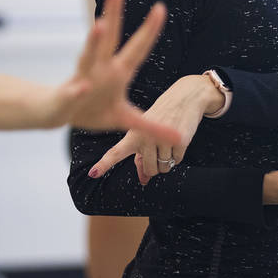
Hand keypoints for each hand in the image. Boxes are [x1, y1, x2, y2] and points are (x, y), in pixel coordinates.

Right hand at [48, 0, 180, 146]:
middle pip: (109, 38)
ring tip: (99, 24)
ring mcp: (83, 79)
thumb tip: (180, 139)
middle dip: (113, 15)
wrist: (57, 113)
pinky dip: (76, 90)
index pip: (137, 48)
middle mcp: (100, 69)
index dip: (149, 30)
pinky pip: (72, 92)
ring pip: (88, 56)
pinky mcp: (68, 97)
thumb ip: (152, 127)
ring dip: (94, 41)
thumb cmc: (94, 111)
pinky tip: (80, 86)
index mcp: (117, 72)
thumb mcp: (126, 120)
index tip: (161, 8)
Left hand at [87, 73, 222, 183]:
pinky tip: (177, 141)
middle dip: (155, 166)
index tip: (93, 173)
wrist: (184, 97)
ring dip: (167, 161)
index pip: (116, 152)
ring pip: (163, 168)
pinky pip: (176, 161)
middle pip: (149, 169)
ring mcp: (162, 139)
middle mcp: (145, 136)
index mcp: (133, 134)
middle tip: (159, 150)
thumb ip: (141, 157)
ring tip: (167, 143)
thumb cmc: (162, 116)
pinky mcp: (179, 140)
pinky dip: (177, 156)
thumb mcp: (146, 132)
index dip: (105, 164)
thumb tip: (144, 181)